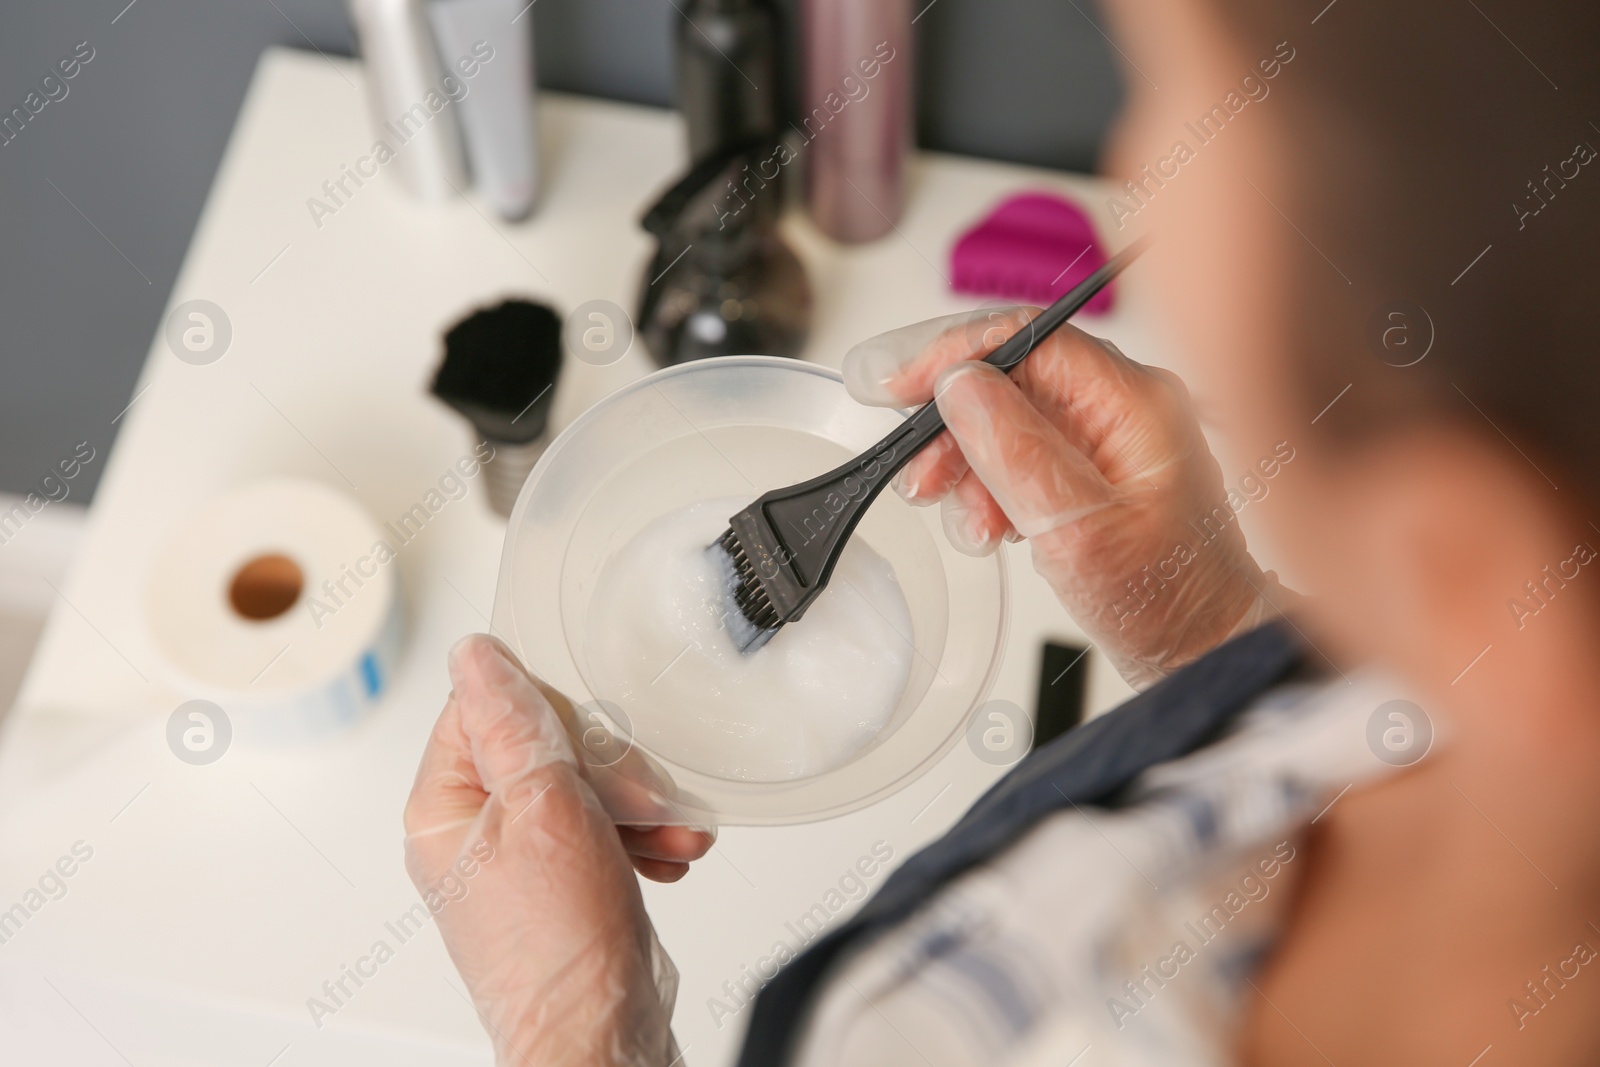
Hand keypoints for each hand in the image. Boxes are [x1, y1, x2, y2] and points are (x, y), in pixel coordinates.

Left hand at [403, 635, 710, 1065]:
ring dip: (635, 804)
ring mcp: (509, 864)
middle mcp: (467, 834)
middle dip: (610, 768)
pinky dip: (634, 838)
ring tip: (673, 831)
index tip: (597, 742)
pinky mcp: (551, 888)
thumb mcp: (546, 808)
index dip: (553, 714)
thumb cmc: (564, 945)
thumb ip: (513, 724)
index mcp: (442, 808)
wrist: (597, 1038)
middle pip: (540, 746)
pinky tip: (668, 853)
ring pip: (576, 789)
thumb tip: (476, 656)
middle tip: (644, 800)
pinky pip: (593, 833)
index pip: (486, 707)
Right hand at [845, 308, 1286, 686]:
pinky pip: (1018, 454)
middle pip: (1009, 378)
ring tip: (969, 520)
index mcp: (1135, 401)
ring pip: (1005, 418)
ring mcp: (1106, 437)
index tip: (895, 385)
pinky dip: (989, 488)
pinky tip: (993, 525)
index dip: (951, 354)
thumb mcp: (1078, 530)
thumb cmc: (1167, 599)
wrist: (1202, 650)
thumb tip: (959, 384)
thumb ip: (1015, 451)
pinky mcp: (1090, 469)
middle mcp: (1122, 407)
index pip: (1028, 339)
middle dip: (953, 426)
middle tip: (921, 476)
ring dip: (967, 466)